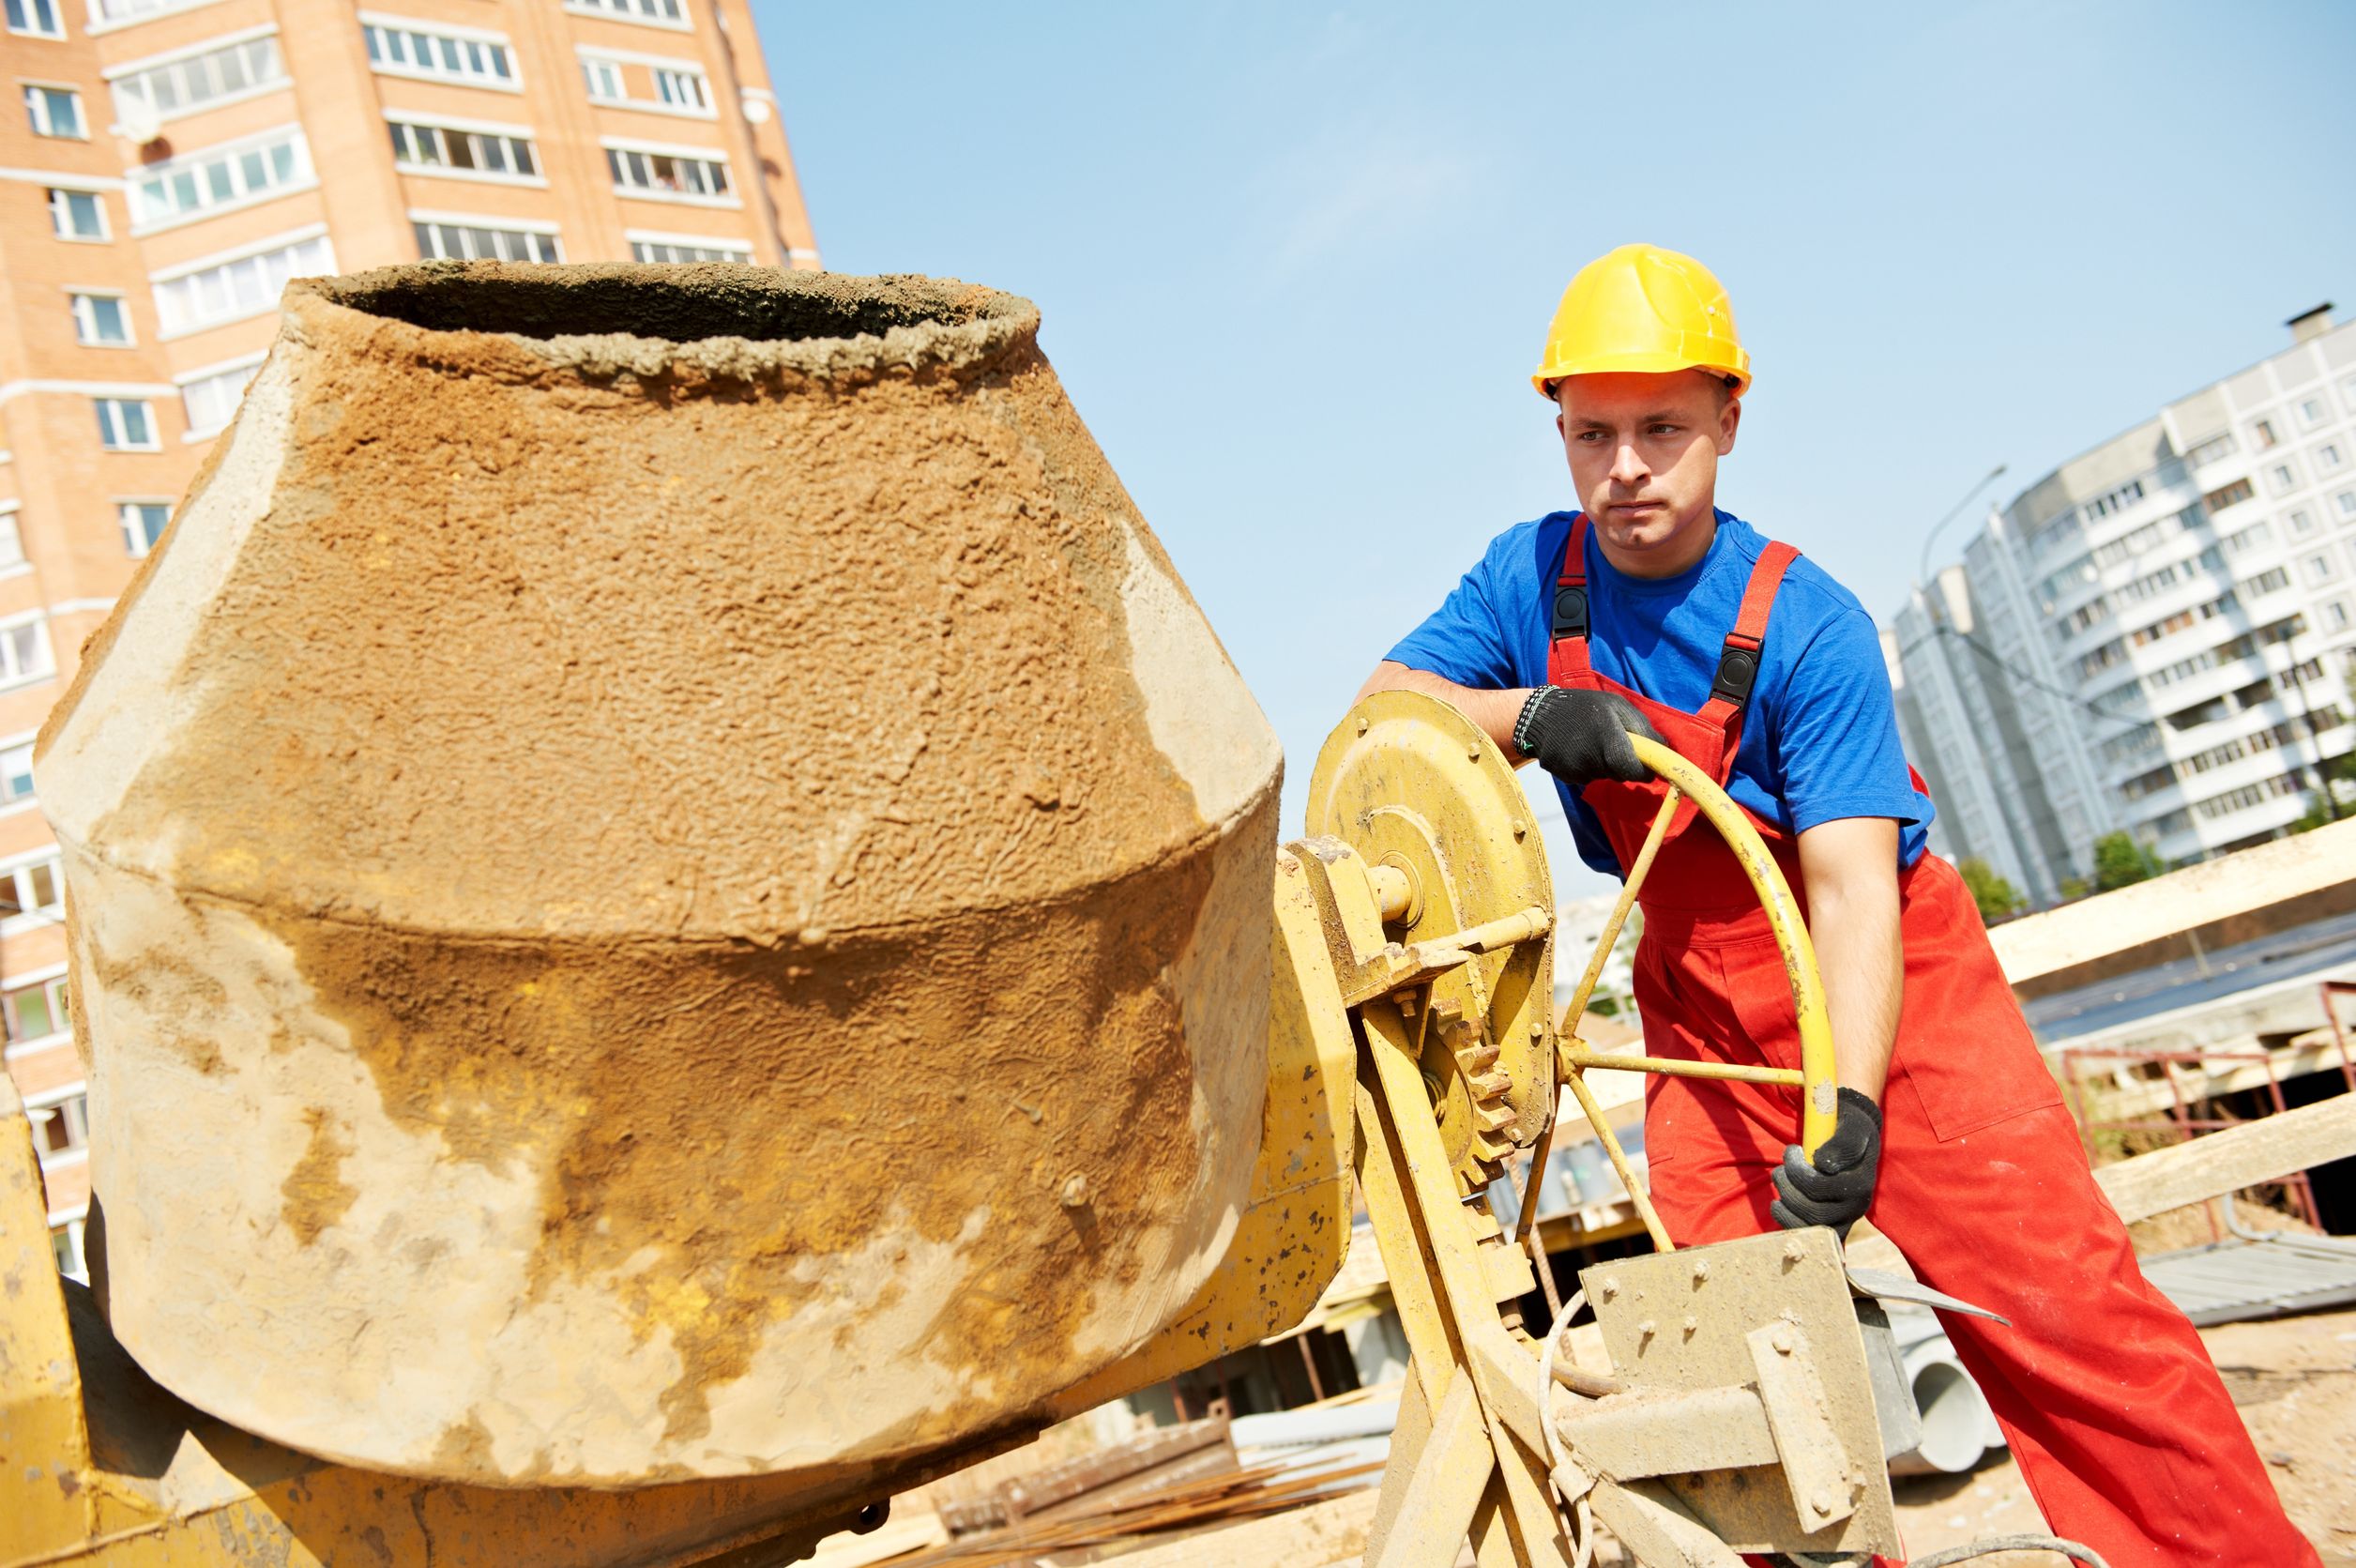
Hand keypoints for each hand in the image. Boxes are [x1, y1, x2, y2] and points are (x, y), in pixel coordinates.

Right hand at [1512, 687, 1663, 786]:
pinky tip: (1577, 750)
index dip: (1642, 772)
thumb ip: (1642, 728)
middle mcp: (1590, 758)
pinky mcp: (1564, 776)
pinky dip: (1587, 768)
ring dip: (1604, 765)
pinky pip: (1585, 778)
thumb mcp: (1617, 706)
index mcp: (1607, 738)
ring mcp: (1575, 769)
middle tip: (1615, 745)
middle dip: (1623, 765)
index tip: (1647, 769)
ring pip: (1602, 777)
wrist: (1540, 713)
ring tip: (1591, 743)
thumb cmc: (1585, 706)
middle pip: (1618, 775)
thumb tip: (1665, 750)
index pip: (1631, 769)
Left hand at [1770, 1087, 1882, 1237]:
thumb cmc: (1850, 1131)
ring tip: (1780, 1181)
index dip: (1797, 1170)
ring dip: (1785, 1203)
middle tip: (1781, 1167)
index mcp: (1861, 1183)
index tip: (1794, 1149)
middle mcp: (1856, 1206)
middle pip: (1812, 1211)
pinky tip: (1779, 1204)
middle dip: (1787, 1185)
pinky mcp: (1834, 1228)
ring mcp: (1845, 1220)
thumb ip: (1842, 1143)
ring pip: (1808, 1226)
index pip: (1819, 1187)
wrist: (1858, 1144)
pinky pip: (1809, 1236)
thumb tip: (1823, 1164)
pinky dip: (1788, 1222)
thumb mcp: (1853, 1127)